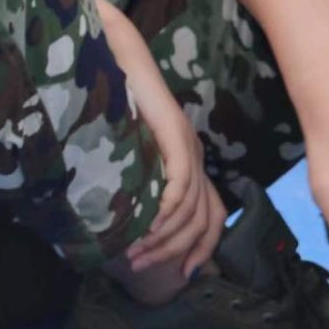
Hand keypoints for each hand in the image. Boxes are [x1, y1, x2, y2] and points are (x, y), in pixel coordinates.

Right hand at [122, 88, 226, 280]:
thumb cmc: (116, 95)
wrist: (118, 55)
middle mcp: (197, 156)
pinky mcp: (176, 136)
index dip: (202, 249)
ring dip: (163, 237)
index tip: (182, 273)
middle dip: (175, 251)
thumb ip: (136, 171)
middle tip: (141, 265)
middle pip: (204, 220)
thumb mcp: (128, 143)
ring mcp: (189, 146)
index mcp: (190, 160)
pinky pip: (179, 184)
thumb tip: (123, 208)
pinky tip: (147, 225)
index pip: (212, 217)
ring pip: (190, 208)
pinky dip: (165, 210)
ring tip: (135, 251)